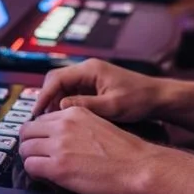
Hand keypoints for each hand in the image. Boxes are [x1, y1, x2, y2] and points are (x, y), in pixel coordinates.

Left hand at [20, 107, 193, 193]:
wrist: (138, 166)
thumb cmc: (125, 150)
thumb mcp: (99, 124)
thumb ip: (77, 125)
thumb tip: (61, 136)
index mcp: (75, 112)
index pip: (41, 117)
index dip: (38, 132)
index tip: (40, 140)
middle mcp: (64, 124)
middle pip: (27, 130)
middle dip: (29, 143)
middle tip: (36, 154)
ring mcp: (59, 144)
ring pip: (25, 147)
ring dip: (30, 157)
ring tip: (40, 165)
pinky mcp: (58, 166)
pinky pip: (30, 166)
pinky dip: (34, 171)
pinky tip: (45, 175)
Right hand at [32, 58, 161, 122]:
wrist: (157, 97)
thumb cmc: (139, 99)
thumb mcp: (112, 105)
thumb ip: (86, 106)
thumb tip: (61, 107)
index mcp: (90, 69)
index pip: (56, 78)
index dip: (43, 95)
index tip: (36, 113)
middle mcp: (87, 69)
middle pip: (56, 81)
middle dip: (47, 99)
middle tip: (41, 120)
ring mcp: (90, 77)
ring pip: (63, 88)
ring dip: (55, 103)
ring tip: (51, 123)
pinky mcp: (93, 86)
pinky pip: (72, 93)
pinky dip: (65, 105)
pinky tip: (65, 120)